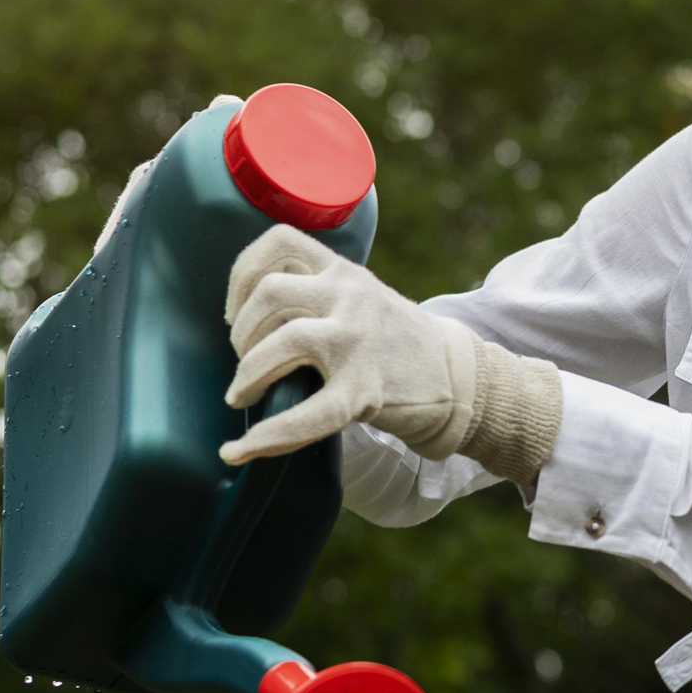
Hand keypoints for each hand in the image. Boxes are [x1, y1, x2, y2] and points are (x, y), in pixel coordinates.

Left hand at [220, 225, 478, 465]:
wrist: (455, 376)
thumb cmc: (392, 340)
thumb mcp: (360, 296)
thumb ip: (314, 294)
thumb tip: (244, 321)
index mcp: (344, 271)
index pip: (279, 242)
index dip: (242, 276)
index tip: (236, 311)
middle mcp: (350, 296)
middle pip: (270, 293)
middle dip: (240, 333)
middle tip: (244, 362)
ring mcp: (358, 341)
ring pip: (282, 341)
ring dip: (247, 373)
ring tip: (244, 394)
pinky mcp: (365, 390)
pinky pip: (308, 414)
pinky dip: (267, 436)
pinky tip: (239, 450)